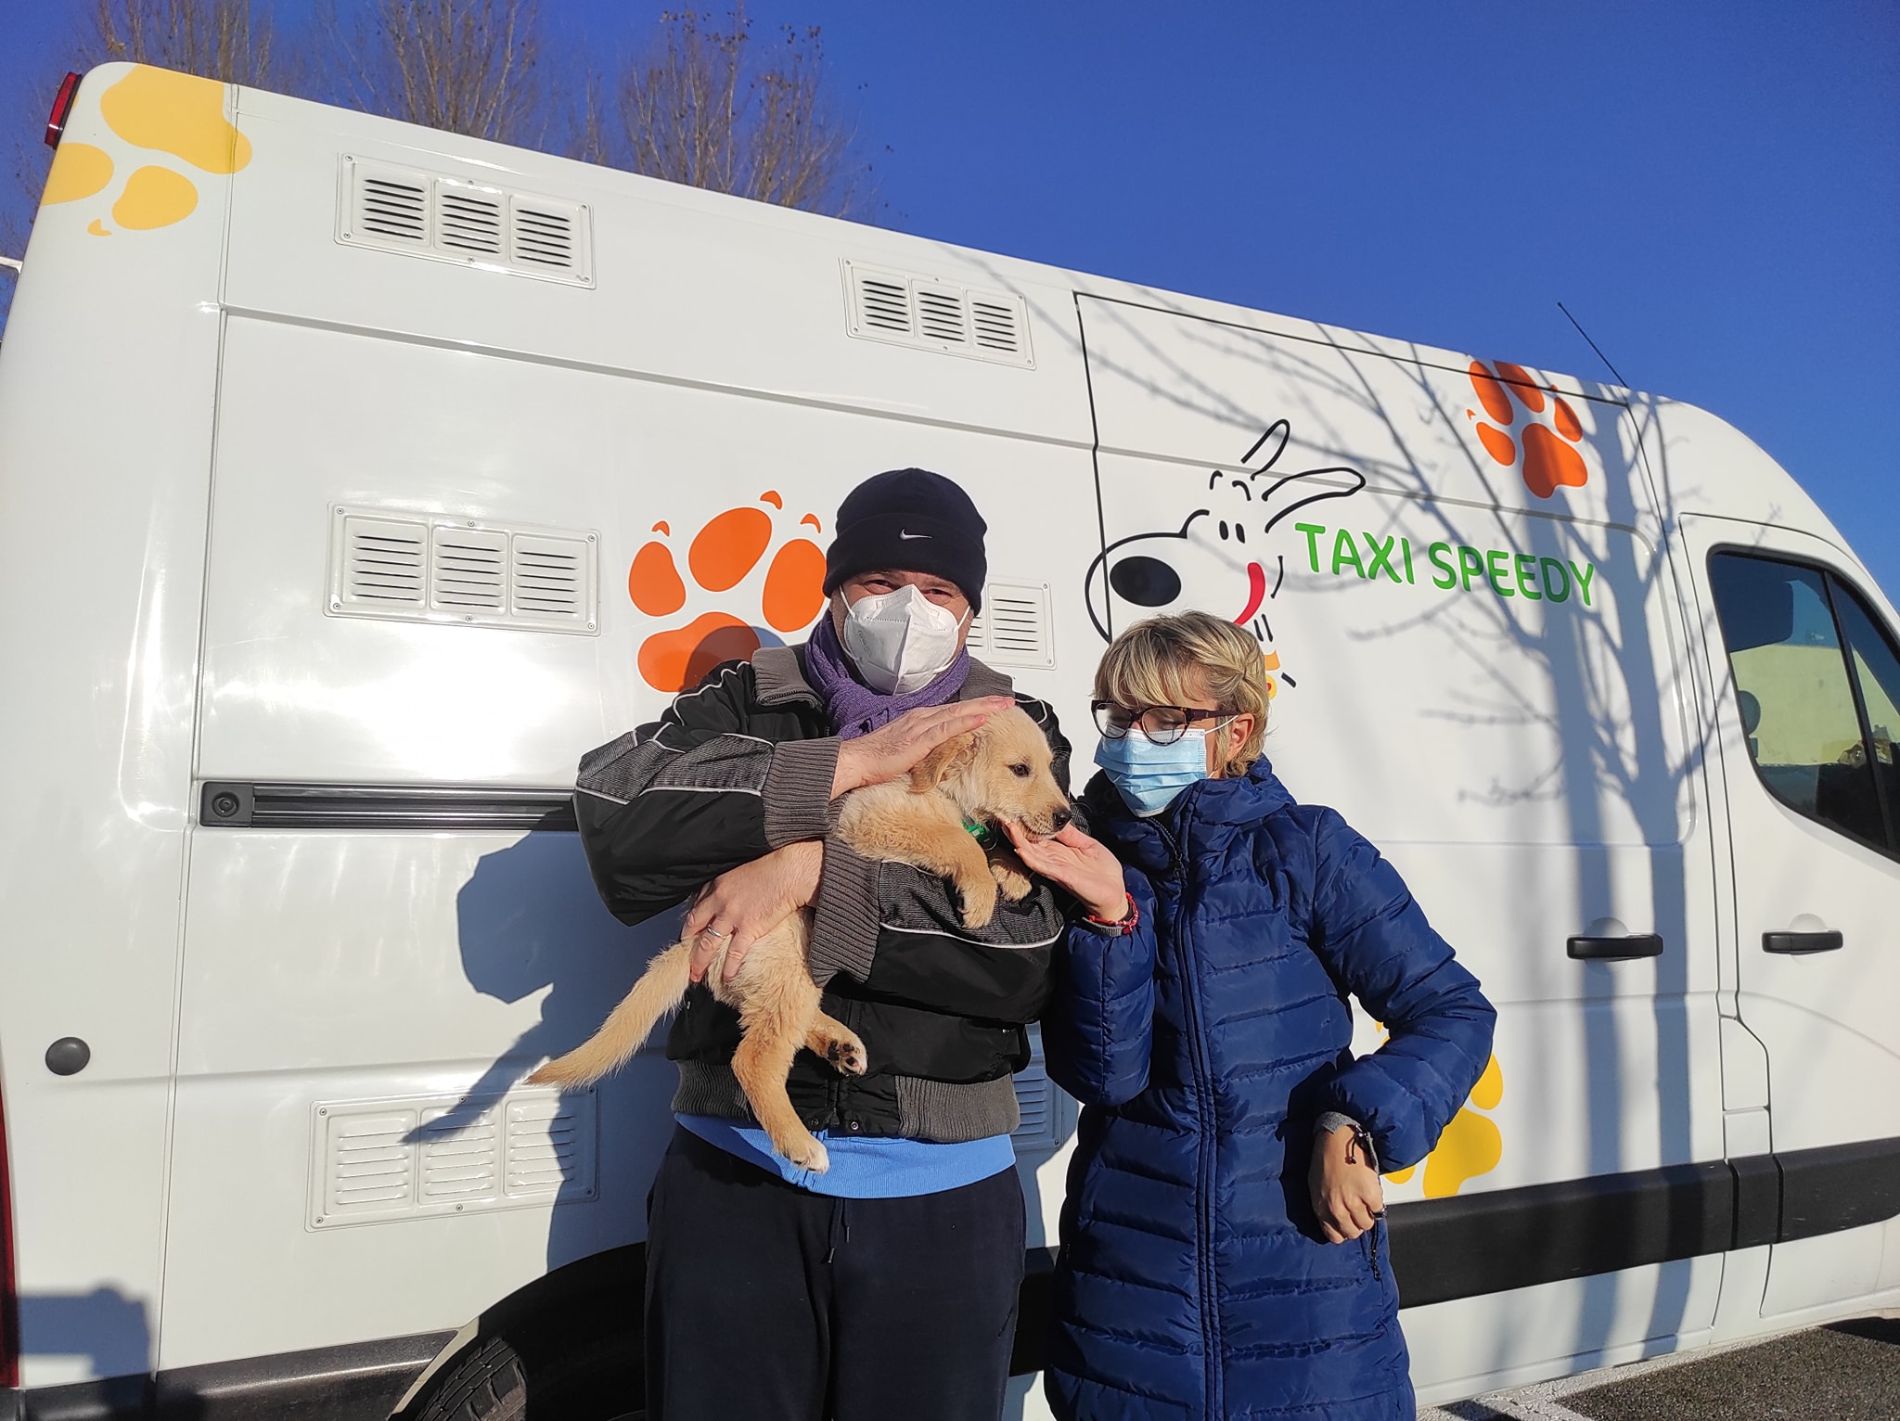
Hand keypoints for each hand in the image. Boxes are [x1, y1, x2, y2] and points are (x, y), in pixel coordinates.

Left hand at [682, 841, 822, 983]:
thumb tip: (729, 898)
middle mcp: (719, 901)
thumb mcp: (741, 871)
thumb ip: (730, 886)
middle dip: (688, 946)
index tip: (689, 935)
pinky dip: (729, 968)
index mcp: (717, 886)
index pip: (696, 907)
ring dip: (700, 962)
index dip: (690, 924)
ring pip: (708, 944)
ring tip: (696, 975)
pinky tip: (726, 978)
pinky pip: (734, 953)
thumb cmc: (772, 868)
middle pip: (695, 927)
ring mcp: (732, 916)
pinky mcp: (749, 928)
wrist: (790, 872)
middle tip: (684, 959)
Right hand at [831, 698, 1014, 795]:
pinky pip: (946, 729)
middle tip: (1007, 701)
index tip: (994, 706)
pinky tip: (980, 719)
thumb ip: (924, 748)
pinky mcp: (918, 739)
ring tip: (1002, 706)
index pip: (953, 711)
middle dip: (986, 704)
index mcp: (920, 720)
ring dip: (982, 709)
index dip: (975, 707)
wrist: (857, 761)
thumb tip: (938, 753)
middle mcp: (922, 718)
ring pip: (958, 714)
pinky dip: (965, 723)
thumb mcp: (907, 750)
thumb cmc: (876, 758)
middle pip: (961, 708)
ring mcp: (921, 726)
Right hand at [1000, 821, 1125, 921]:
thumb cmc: (1104, 872)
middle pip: (1031, 845)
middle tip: (1002, 817)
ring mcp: (1056, 868)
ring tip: (1008, 828)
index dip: (1027, 826)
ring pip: (1033, 854)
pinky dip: (1031, 858)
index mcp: (1061, 851)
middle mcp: (1055, 859)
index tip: (1015, 812)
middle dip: (1016, 832)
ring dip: (1019, 842)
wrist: (1115, 894)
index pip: (1039, 837)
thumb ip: (1072, 835)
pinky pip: (1043, 866)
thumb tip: (1059, 820)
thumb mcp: (1089, 845)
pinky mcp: (1062, 876)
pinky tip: (1021, 850)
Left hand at [1310, 1123, 1383, 1242]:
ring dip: (1368, 1213)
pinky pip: (1378, 1209)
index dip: (1343, 1231)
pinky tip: (1370, 1190)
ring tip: (1364, 1199)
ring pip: (1366, 1224)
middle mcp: (1336, 1208)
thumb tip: (1336, 1218)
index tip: (1348, 1225)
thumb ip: (1325, 1205)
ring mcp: (1353, 1202)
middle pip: (1352, 1232)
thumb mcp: (1316, 1185)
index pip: (1334, 1236)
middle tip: (1359, 1210)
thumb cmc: (1325, 1157)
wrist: (1337, 1137)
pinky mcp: (1369, 1194)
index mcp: (1320, 1206)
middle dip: (1357, 1224)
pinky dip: (1377, 1202)